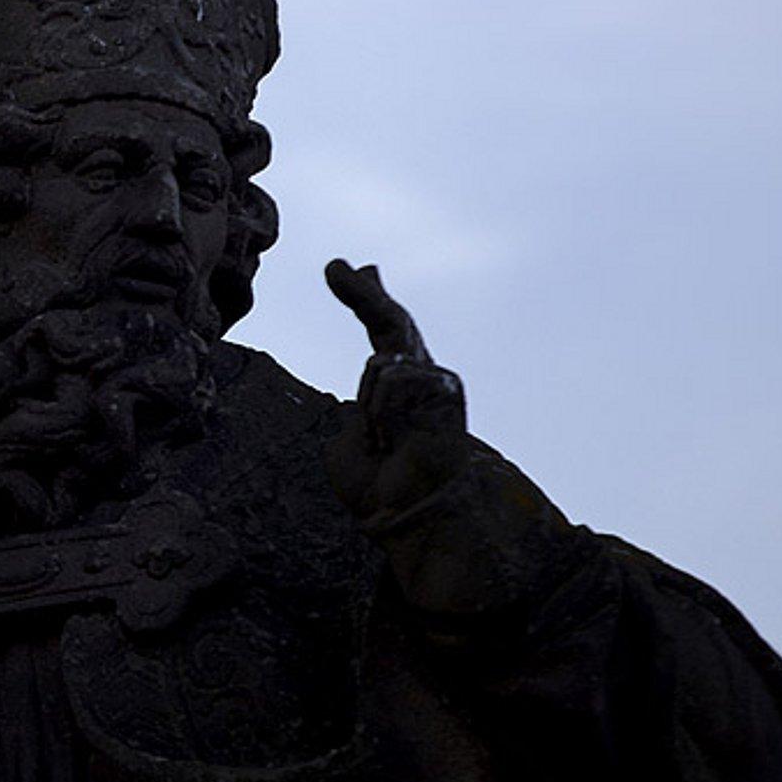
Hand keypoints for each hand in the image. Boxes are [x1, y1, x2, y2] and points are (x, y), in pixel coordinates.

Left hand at [322, 258, 469, 526]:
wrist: (402, 513)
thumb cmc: (376, 484)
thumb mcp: (351, 437)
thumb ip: (363, 399)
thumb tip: (382, 364)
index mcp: (392, 386)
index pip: (379, 329)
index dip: (365, 296)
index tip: (345, 267)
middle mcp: (418, 377)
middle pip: (389, 320)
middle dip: (361, 294)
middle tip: (335, 268)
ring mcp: (435, 380)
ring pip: (380, 363)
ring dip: (372, 410)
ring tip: (385, 443)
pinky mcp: (446, 387)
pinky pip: (395, 377)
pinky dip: (384, 412)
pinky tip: (398, 439)